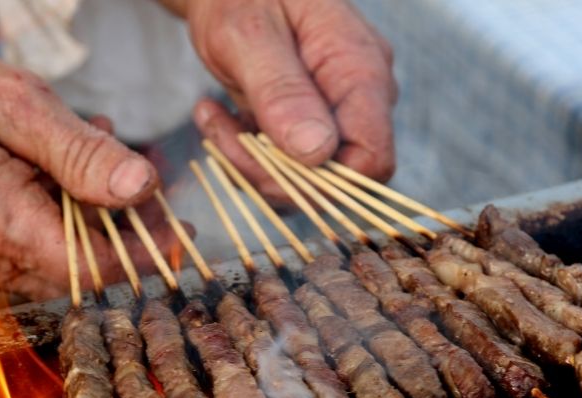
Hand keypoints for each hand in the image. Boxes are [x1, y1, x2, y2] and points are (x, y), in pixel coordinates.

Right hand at [0, 41, 181, 300]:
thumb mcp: (15, 104)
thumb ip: (81, 152)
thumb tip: (143, 187)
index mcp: (0, 225)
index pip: (98, 270)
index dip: (145, 252)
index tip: (176, 228)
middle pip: (84, 273)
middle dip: (124, 233)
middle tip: (142, 185)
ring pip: (60, 266)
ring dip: (92, 224)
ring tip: (94, 163)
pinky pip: (28, 258)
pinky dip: (57, 224)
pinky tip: (57, 176)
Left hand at [167, 0, 396, 199]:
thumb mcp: (249, 32)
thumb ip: (282, 90)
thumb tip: (316, 152)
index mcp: (360, 70)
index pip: (372, 159)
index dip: (323, 181)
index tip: (264, 161)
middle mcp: (358, 97)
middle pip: (334, 177)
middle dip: (271, 172)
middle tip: (219, 132)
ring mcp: (334, 111)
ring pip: (304, 178)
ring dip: (249, 162)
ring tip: (209, 116)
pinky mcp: (306, 122)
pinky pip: (284, 164)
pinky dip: (244, 153)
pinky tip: (215, 115)